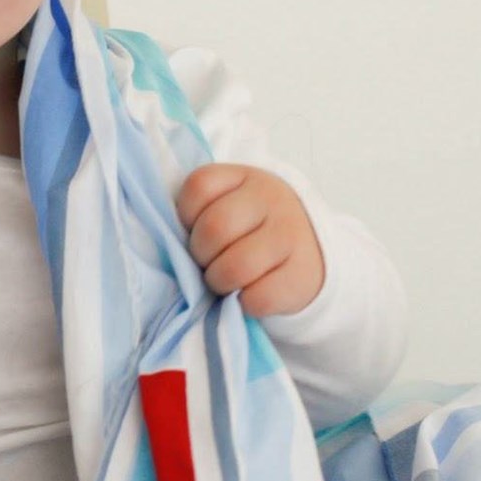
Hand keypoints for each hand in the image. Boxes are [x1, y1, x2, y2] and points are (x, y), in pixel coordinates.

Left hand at [175, 163, 324, 317]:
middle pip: (215, 227)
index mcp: (243, 177)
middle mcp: (271, 200)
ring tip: (222, 280)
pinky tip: (246, 295)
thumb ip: (199, 212)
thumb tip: (172, 245)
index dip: (185, 215)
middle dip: (200, 253)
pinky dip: (244, 303)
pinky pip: (259, 297)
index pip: (199, 186)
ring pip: (236, 266)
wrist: (308, 247)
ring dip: (218, 281)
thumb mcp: (227, 202)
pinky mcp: (302, 275)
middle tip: (205, 261)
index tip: (192, 229)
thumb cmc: (248, 226)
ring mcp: (290, 236)